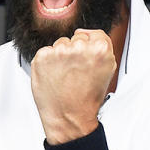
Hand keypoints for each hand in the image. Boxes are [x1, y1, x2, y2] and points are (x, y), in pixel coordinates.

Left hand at [30, 29, 115, 143]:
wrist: (68, 116)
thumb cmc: (87, 98)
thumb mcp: (107, 70)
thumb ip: (101, 48)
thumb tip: (88, 33)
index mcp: (100, 49)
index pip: (92, 34)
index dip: (88, 47)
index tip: (85, 60)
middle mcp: (79, 47)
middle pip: (75, 38)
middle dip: (74, 52)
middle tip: (75, 72)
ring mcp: (59, 51)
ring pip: (60, 44)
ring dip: (60, 57)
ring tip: (65, 76)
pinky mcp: (42, 57)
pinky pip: (46, 52)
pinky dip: (47, 63)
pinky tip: (54, 76)